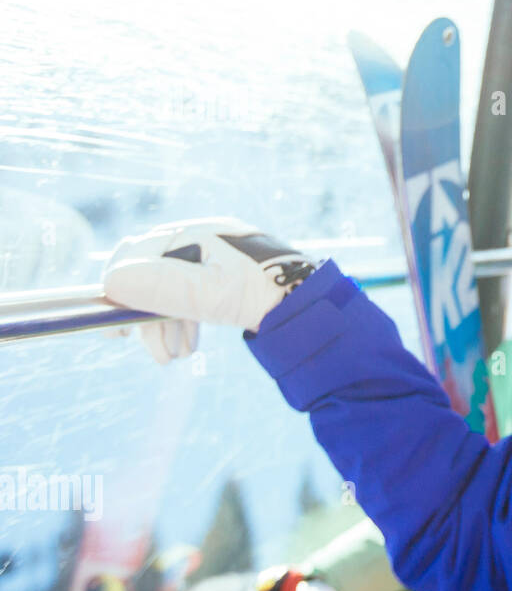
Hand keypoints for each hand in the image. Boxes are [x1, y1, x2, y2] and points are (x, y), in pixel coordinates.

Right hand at [103, 218, 315, 361]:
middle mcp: (206, 239)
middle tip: (154, 354)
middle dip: (147, 314)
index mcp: (199, 233)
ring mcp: (219, 258)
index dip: (118, 289)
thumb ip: (166, 287)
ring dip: (165, 323)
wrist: (319, 309)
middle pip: (153, 274)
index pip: (137, 254)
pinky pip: (192, 295)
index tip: (113, 329)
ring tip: (176, 357)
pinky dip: (183, 320)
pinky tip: (189, 346)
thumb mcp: (214, 294)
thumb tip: (113, 282)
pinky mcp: (231, 277)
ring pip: (173, 289)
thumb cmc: (269, 296)